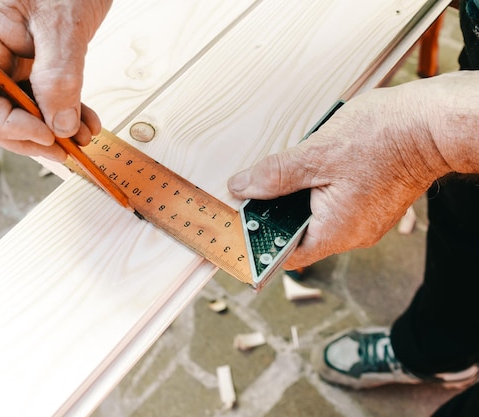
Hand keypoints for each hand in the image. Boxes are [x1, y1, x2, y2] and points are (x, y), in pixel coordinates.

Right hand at [0, 0, 111, 160]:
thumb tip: (58, 126)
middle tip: (64, 150)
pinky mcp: (34, 66)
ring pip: (21, 113)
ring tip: (82, 138)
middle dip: (31, 137)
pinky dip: (64, 115)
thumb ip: (58, 77)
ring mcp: (10, 62)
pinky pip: (43, 100)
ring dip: (53, 132)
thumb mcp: (62, 25)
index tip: (44, 136)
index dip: (6, 127)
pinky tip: (85, 123)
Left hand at [228, 85, 448, 268]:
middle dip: (278, 212)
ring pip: (318, 217)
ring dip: (298, 197)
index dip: (263, 242)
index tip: (244, 224)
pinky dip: (319, 189)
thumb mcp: (317, 154)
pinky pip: (336, 204)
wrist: (434, 123)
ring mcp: (365, 219)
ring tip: (290, 170)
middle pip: (301, 234)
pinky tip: (315, 166)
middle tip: (260, 186)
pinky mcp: (373, 203)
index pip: (288, 255)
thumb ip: (276, 175)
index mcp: (337, 231)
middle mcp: (353, 233)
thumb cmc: (384, 137)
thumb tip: (242, 187)